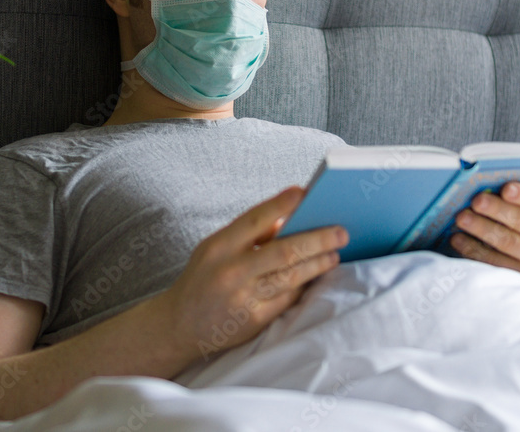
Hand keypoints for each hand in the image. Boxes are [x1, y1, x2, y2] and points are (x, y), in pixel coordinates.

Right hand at [159, 186, 348, 360]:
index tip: (305, 192)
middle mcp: (230, 271)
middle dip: (317, 239)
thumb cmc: (203, 279)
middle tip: (341, 231)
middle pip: (284, 251)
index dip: (281, 204)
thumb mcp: (214, 249)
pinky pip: (287, 299)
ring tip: (335, 253)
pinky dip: (304, 285)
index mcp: (218, 246)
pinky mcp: (253, 320)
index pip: (255, 220)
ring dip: (318, 263)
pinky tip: (317, 275)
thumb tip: (288, 218)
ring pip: (291, 277)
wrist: (178, 325)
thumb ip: (247, 234)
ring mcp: (242, 298)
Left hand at [449, 182, 519, 283]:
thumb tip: (484, 187)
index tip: (506, 189)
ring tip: (461, 218)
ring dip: (482, 228)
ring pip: (509, 242)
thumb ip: (516, 200)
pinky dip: (473, 248)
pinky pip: (495, 262)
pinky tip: (458, 238)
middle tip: (476, 201)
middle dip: (497, 209)